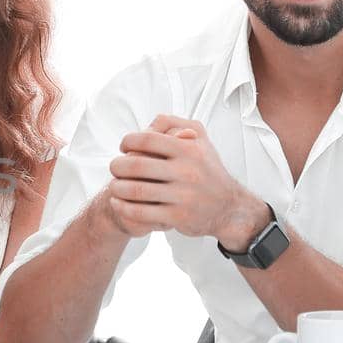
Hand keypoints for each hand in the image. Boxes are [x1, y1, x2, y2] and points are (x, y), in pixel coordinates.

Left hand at [106, 116, 266, 246]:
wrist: (229, 207)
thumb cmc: (208, 171)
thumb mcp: (200, 140)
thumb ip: (174, 125)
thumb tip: (147, 126)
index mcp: (189, 149)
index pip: (146, 139)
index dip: (127, 142)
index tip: (123, 148)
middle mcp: (187, 171)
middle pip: (135, 165)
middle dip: (117, 166)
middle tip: (114, 168)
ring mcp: (182, 196)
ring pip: (135, 190)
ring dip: (116, 187)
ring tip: (114, 186)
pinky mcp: (177, 217)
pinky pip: (140, 212)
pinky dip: (123, 207)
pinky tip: (118, 203)